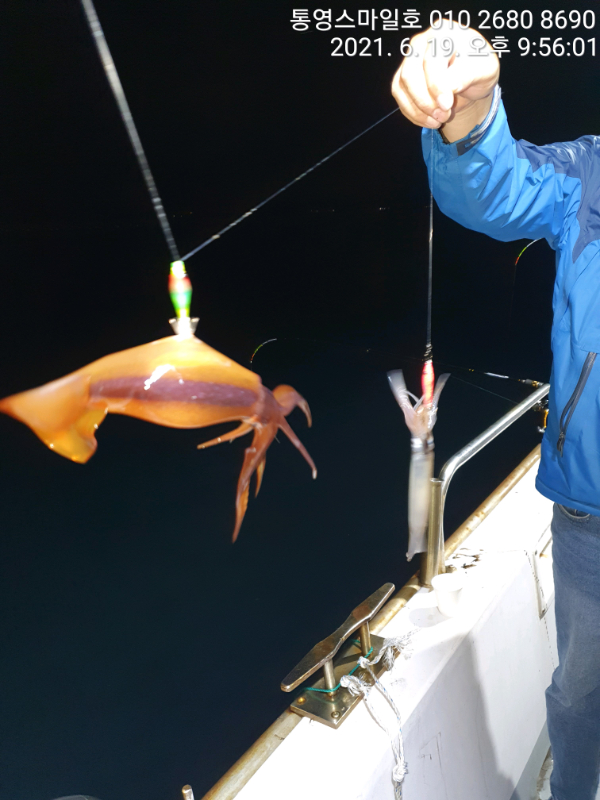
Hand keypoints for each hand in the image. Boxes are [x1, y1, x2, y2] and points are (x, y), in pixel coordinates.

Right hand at [392, 24, 499, 141]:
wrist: (471, 79)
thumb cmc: (478, 68)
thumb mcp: (485, 69)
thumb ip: (468, 74)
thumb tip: (450, 86)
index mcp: (444, 33)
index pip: (431, 61)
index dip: (436, 86)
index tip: (447, 105)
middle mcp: (422, 42)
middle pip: (410, 74)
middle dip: (425, 101)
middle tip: (443, 116)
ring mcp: (409, 59)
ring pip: (401, 87)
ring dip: (419, 110)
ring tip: (439, 120)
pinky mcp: (402, 76)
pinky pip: (400, 97)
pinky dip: (413, 113)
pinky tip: (429, 120)